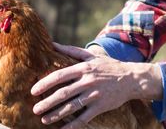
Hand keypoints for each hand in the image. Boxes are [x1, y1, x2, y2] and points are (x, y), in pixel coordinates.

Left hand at [31, 43, 162, 128]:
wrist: (131, 78)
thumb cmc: (109, 66)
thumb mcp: (92, 56)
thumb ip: (71, 51)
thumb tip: (52, 44)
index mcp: (84, 68)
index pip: (60, 76)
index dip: (45, 83)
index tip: (34, 91)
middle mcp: (88, 81)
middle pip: (63, 93)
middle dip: (47, 103)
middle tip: (35, 109)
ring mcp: (94, 95)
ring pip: (71, 107)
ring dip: (56, 114)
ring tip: (44, 119)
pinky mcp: (101, 106)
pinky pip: (84, 118)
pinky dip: (72, 125)